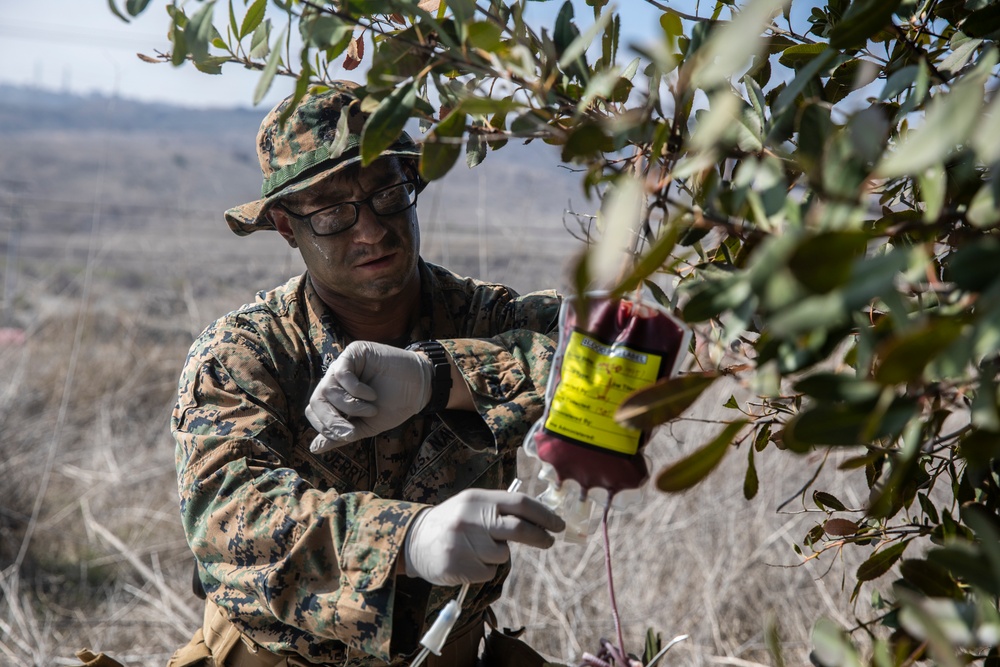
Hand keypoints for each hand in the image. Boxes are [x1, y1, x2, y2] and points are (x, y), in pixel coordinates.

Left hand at [306, 341, 430, 450]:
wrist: (418, 389)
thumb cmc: (393, 405)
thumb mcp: (366, 425)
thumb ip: (341, 435)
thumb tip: (314, 449)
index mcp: (335, 396)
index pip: (314, 410)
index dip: (324, 426)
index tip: (348, 434)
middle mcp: (335, 380)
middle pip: (316, 400)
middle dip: (331, 420)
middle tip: (351, 430)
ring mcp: (343, 365)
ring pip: (327, 389)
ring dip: (350, 406)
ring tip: (372, 409)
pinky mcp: (353, 352)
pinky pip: (341, 373)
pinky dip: (355, 390)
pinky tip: (372, 394)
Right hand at [403, 489, 565, 585]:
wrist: (414, 540)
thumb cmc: (453, 522)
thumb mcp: (473, 505)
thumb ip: (501, 509)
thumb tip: (540, 519)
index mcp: (477, 499)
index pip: (519, 504)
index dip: (543, 515)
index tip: (558, 525)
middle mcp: (470, 518)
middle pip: (518, 529)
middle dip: (540, 537)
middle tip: (548, 541)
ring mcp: (463, 543)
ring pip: (503, 554)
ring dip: (498, 555)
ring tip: (478, 548)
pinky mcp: (458, 566)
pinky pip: (488, 572)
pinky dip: (484, 569)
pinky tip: (468, 560)